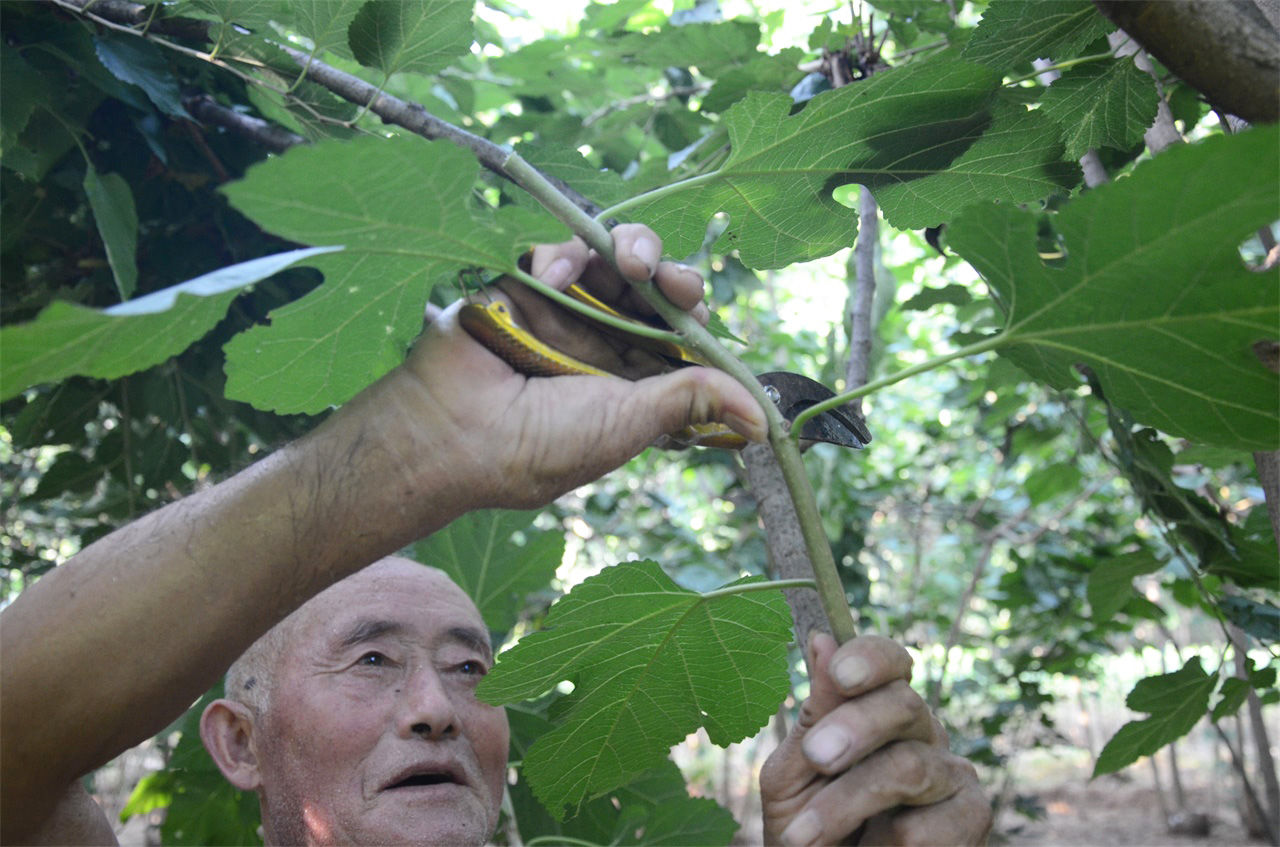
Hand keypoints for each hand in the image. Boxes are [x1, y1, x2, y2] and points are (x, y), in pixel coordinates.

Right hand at [363, 224, 765, 513]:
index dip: (697, 317)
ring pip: (613, 258)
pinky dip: (560, 258)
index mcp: (631, 378)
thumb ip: (689, 402)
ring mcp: (564, 310)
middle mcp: (602, 340)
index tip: (701, 312)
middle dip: (673, 274)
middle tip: (672, 280)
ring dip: (632, 247)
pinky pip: (557, 253)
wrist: (452, 434)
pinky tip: (553, 281)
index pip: (680, 334)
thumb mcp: (628, 424)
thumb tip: (762, 422)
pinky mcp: (524, 284)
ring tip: (632, 260)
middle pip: (653, 287)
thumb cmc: (541, 444)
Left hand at [760, 634, 991, 845]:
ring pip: (909, 767)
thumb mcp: (795, 773)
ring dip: (845, 805)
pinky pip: (925, 826)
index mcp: (880, 710)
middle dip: (854, 728)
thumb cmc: (806, 828)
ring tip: (803, 838)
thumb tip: (822, 640)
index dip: (871, 659)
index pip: (890, 662)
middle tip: (815, 757)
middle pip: (904, 705)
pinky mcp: (971, 820)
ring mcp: (952, 775)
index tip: (840, 673)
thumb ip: (813, 717)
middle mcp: (922, 733)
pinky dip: (881, 845)